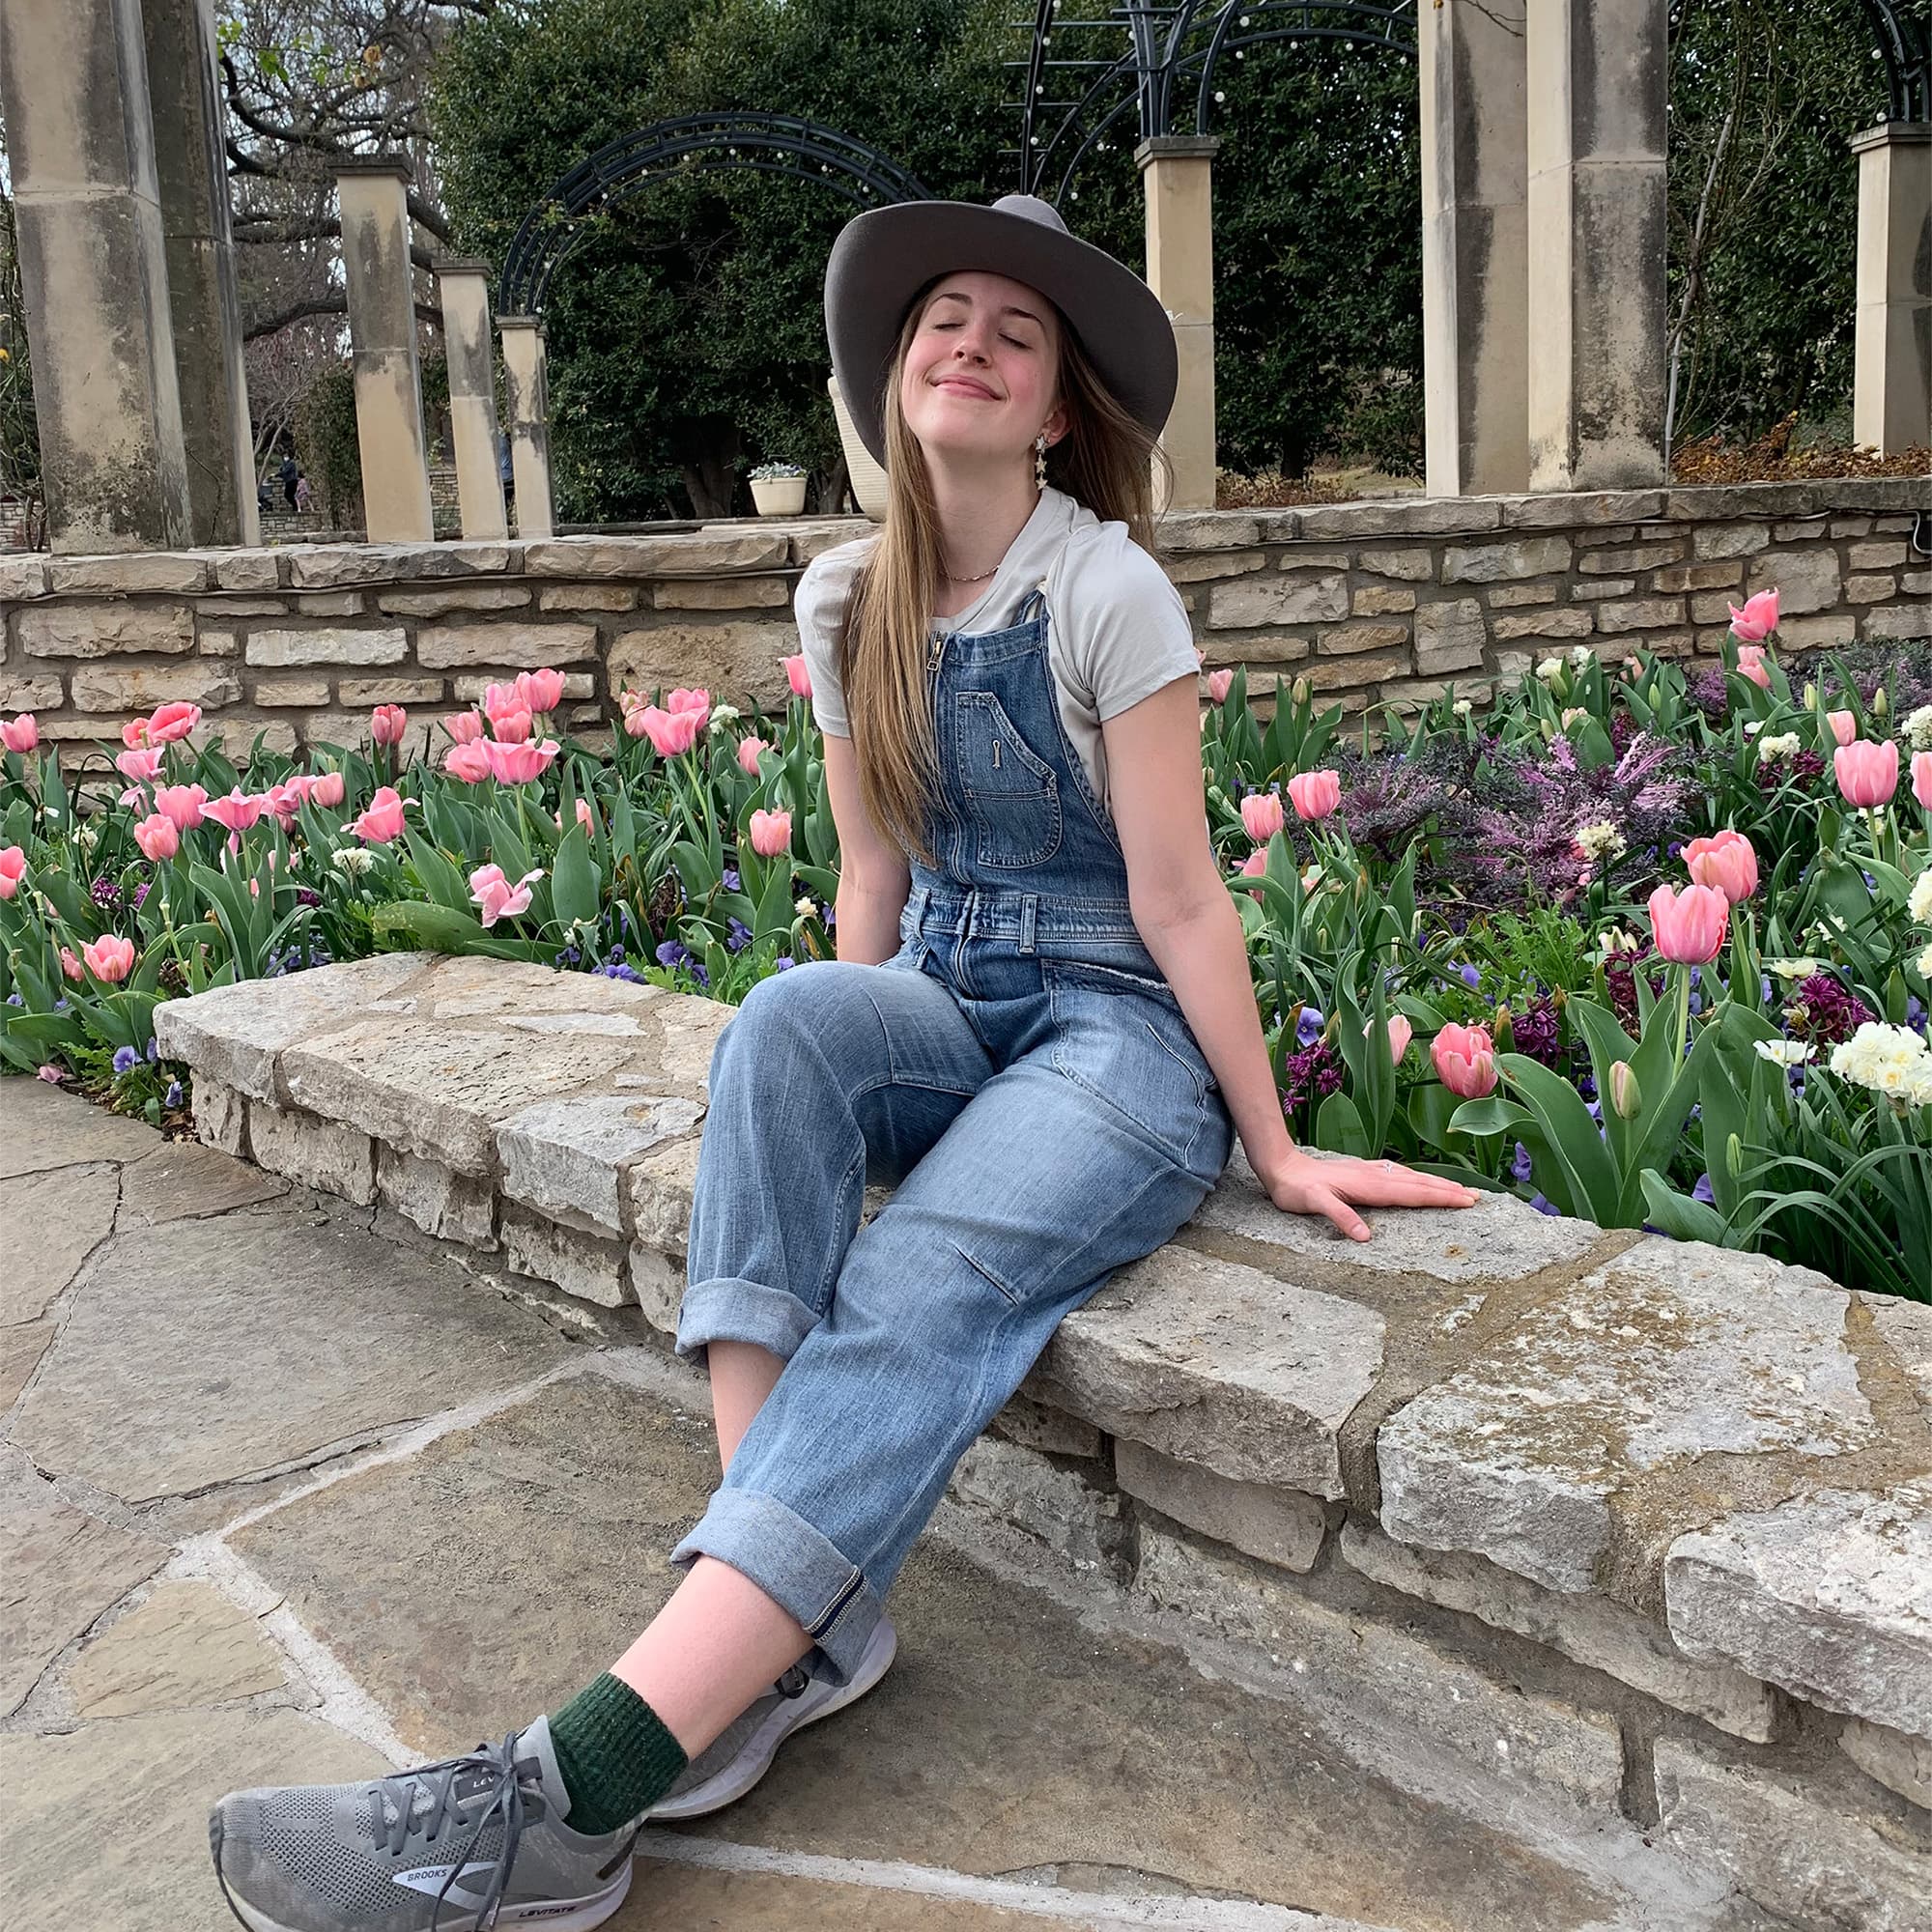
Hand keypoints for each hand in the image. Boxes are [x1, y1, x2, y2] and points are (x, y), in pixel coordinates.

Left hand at [1258, 1148, 1481, 1243]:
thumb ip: (1339, 1216)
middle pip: (1419, 1183)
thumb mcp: (1312, 1203)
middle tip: (1477, 1198)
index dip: (1441, 1197)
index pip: (1413, 1192)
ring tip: (1459, 1190)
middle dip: (1449, 1190)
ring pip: (1411, 1177)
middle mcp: (1374, 1175)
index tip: (1467, 1201)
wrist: (1280, 1167)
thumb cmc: (1295, 1189)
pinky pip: (1398, 1175)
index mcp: (1369, 1185)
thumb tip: (1365, 1237)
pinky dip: (1416, 1179)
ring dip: (1436, 1183)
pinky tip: (1419, 1180)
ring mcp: (1369, 1172)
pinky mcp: (1362, 1171)